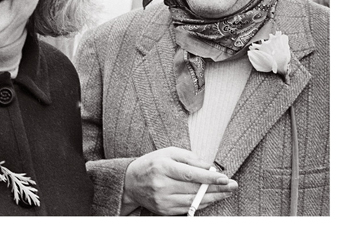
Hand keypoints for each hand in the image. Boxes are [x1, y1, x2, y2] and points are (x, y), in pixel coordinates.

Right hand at [122, 147, 237, 215]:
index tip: (224, 177)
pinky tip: (211, 198)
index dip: (209, 177)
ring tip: (226, 192)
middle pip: (195, 189)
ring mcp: (163, 200)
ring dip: (213, 198)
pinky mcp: (164, 210)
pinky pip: (188, 208)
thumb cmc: (151, 164)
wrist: (130, 182)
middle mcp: (162, 185)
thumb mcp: (167, 153)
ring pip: (194, 201)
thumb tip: (208, 166)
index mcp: (162, 167)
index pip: (190, 174)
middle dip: (217, 188)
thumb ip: (188, 157)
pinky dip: (201, 204)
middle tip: (232, 185)